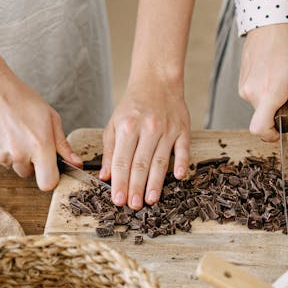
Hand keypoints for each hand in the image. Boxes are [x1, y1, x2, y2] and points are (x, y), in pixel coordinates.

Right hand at [0, 69, 78, 191]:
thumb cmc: (21, 98)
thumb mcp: (50, 117)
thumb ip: (63, 145)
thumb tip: (75, 162)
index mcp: (40, 146)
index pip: (48, 183)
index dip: (50, 177)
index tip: (49, 168)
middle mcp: (19, 154)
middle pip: (28, 174)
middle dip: (30, 162)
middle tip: (28, 139)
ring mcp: (0, 154)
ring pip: (11, 164)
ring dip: (14, 154)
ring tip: (12, 130)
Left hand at [100, 77, 190, 207]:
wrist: (157, 81)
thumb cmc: (134, 105)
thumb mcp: (114, 123)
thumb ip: (109, 150)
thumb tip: (105, 176)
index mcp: (127, 127)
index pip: (121, 160)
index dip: (119, 182)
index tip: (118, 199)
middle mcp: (147, 128)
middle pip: (140, 164)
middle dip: (136, 187)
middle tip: (133, 206)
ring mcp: (167, 129)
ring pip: (160, 160)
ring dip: (155, 183)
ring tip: (150, 200)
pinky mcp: (182, 129)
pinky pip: (183, 149)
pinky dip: (181, 163)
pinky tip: (178, 177)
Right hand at [239, 24, 287, 139]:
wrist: (271, 22)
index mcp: (269, 93)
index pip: (259, 129)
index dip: (271, 136)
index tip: (282, 130)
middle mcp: (252, 93)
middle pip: (262, 118)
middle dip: (277, 113)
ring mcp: (244, 87)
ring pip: (259, 107)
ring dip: (271, 100)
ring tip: (281, 77)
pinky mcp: (241, 81)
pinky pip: (254, 96)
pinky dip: (264, 92)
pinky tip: (272, 73)